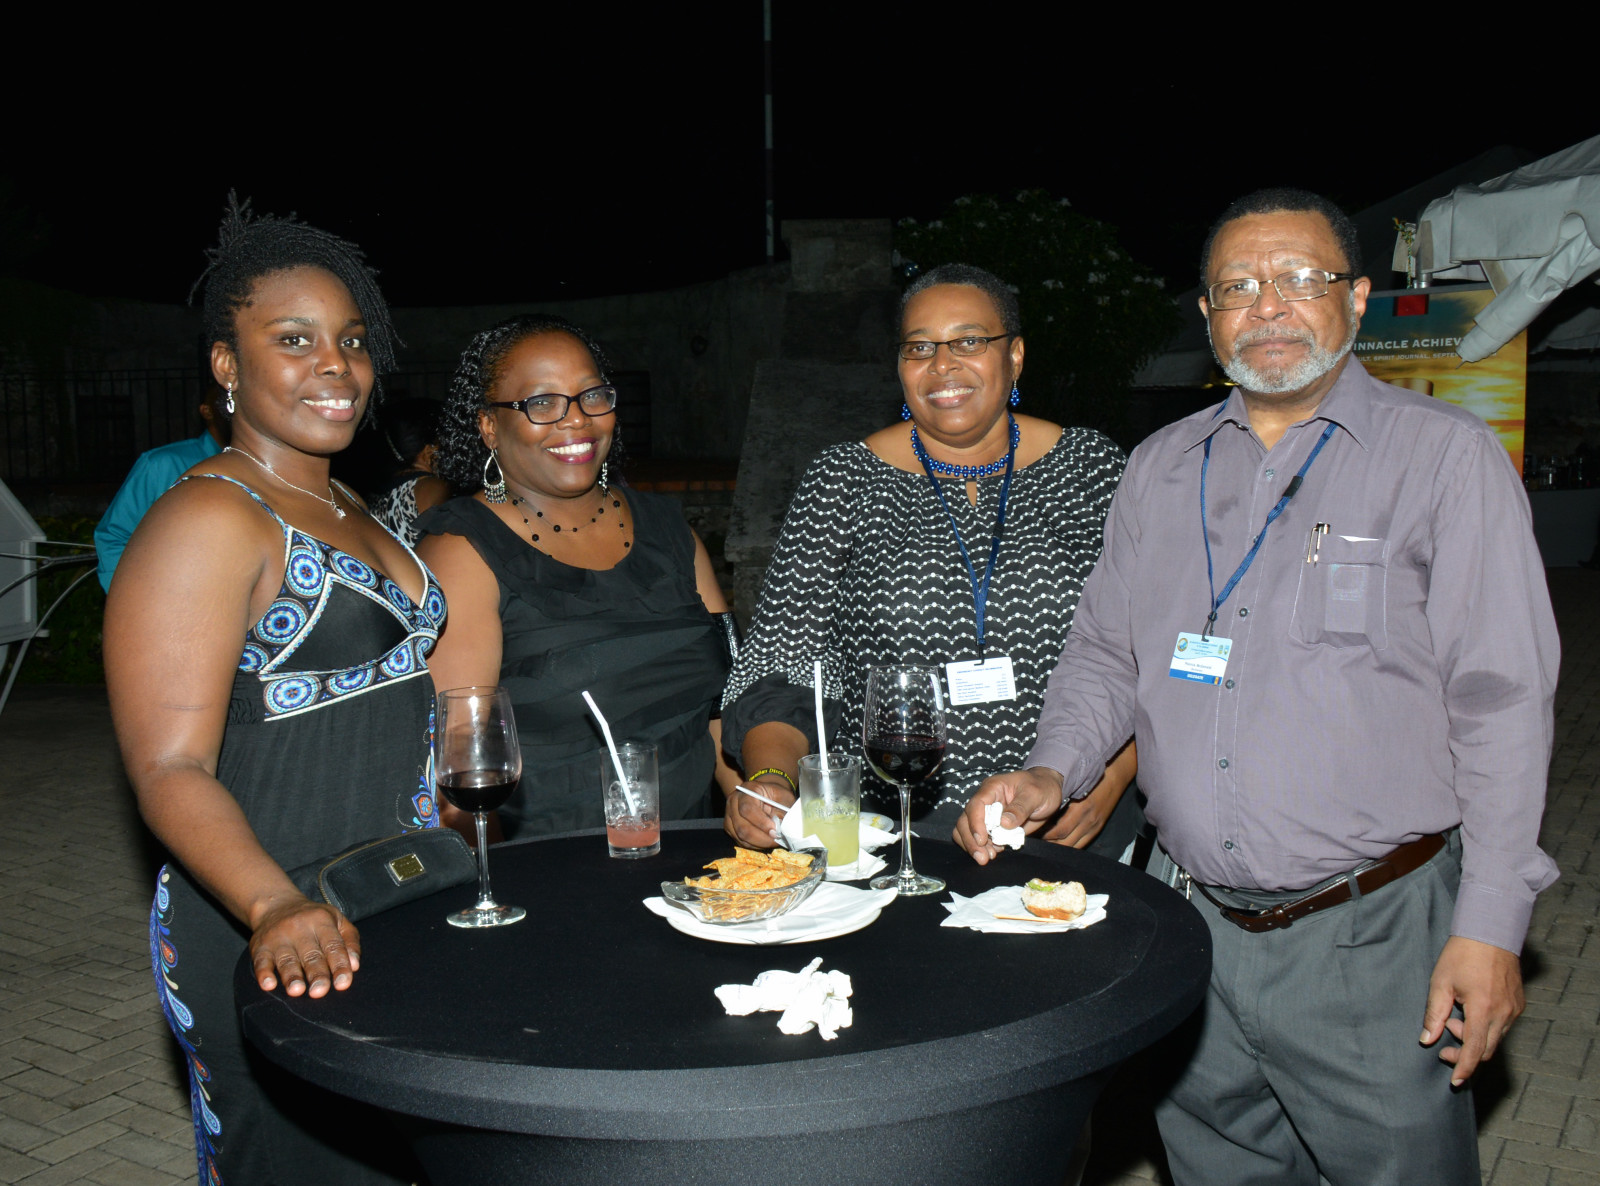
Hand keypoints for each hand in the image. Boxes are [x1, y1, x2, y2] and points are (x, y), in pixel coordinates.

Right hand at [248, 893, 361, 997]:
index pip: (333, 945)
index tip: (343, 983)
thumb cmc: (314, 918)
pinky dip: (264, 974)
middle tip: (320, 992)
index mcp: (322, 921)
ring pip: (286, 959)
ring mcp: (278, 937)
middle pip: (310, 955)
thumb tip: (355, 965)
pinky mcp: (259, 947)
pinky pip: (261, 961)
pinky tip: (268, 985)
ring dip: (291, 976)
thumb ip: (350, 941)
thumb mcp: (337, 920)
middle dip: (316, 974)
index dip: (339, 964)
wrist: (276, 905)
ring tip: (297, 991)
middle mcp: (299, 928)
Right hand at [724, 775, 792, 847]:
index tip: (775, 831)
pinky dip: (755, 845)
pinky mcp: (730, 828)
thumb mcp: (784, 798)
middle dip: (761, 837)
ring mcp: (730, 816)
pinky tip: (766, 841)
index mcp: (747, 790)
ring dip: (759, 843)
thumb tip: (781, 829)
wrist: (766, 795)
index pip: (748, 809)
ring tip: (773, 841)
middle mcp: (734, 802)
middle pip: (742, 827)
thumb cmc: (776, 795)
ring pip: (741, 836)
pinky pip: (741, 841)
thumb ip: (782, 812)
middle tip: (776, 840)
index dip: (761, 823)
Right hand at [952, 768, 1064, 864]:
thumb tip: (1004, 823)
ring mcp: (987, 815)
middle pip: (965, 820)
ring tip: (989, 857)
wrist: (1049, 792)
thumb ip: (1020, 808)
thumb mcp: (1034, 795)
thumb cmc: (1042, 788)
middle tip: (983, 857)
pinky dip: (983, 848)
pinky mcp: (994, 828)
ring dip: (974, 846)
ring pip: (967, 831)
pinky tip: (995, 853)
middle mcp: (985, 801)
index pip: (976, 804)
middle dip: (971, 840)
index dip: (975, 823)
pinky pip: (980, 839)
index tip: (982, 840)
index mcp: (992, 788)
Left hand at [1041, 769, 1123, 848]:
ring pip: (1072, 846)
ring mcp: (1094, 826)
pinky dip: (1068, 846)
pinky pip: (1081, 844)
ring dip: (1057, 846)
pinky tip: (1059, 841)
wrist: (1112, 777)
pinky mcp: (1097, 829)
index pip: (1059, 831)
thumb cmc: (1087, 779)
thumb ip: (1057, 800)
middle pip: (1065, 841)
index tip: (1033, 833)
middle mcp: (1088, 820)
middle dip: (1048, 843)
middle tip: (1036, 839)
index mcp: (1080, 809)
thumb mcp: (1071, 787)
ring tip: (1044, 841)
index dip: (1044, 835)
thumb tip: (1038, 811)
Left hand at [1420, 935, 1524, 1084]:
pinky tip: (1469, 1010)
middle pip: (1486, 1050)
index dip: (1464, 1068)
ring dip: (1474, 1038)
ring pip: (1495, 1039)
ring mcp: (1514, 1010)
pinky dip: (1485, 1027)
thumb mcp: (1440, 983)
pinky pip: (1502, 1026)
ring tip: (1454, 1017)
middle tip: (1443, 1043)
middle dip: (1465, 1053)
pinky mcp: (1518, 1004)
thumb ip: (1434, 1014)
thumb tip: (1426, 1040)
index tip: (1456, 1081)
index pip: (1475, 1050)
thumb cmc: (1462, 955)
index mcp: (1483, 1010)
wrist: (1490, 933)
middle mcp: (1503, 1014)